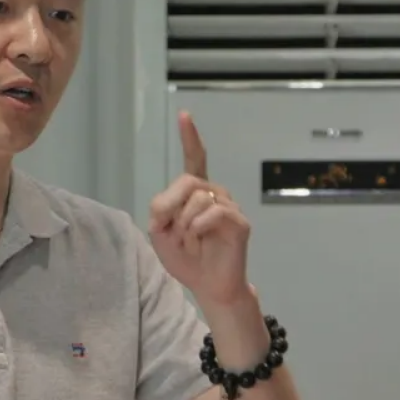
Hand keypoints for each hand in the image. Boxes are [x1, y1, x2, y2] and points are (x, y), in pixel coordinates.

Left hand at [147, 110, 252, 309]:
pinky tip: (200, 243)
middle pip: (186, 181)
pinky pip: (212, 213)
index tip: (184, 114)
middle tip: (173, 233)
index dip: (190, 137)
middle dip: (171, 209)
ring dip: (184, 225)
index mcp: (195, 193)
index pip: (195, 159)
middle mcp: (214, 193)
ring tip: (190, 243)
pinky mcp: (238, 222)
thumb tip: (174, 200)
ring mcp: (228, 206)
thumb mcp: (160, 233)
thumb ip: (160, 209)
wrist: (207, 285)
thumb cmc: (185, 258)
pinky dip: (197, 230)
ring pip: (197, 199)